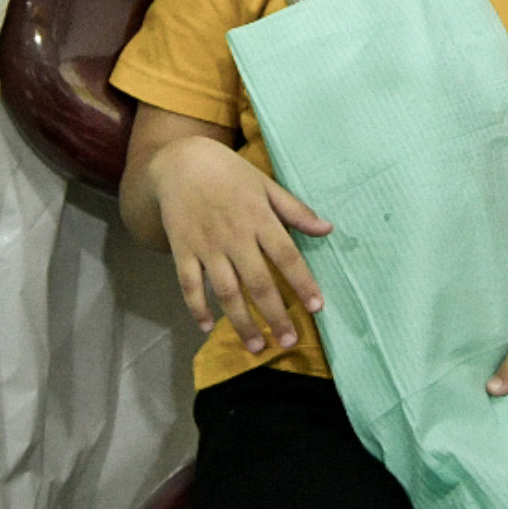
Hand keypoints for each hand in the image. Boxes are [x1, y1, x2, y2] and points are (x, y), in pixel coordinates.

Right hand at [145, 135, 330, 352]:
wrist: (179, 161)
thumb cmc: (228, 173)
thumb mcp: (265, 184)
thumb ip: (295, 210)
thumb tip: (328, 229)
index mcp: (259, 218)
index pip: (287, 257)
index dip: (303, 283)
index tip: (317, 308)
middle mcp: (235, 236)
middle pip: (259, 282)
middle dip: (276, 315)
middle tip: (289, 342)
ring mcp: (207, 246)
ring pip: (227, 291)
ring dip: (242, 321)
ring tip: (257, 346)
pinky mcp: (182, 250)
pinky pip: (190, 284)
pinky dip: (197, 307)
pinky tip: (207, 327)